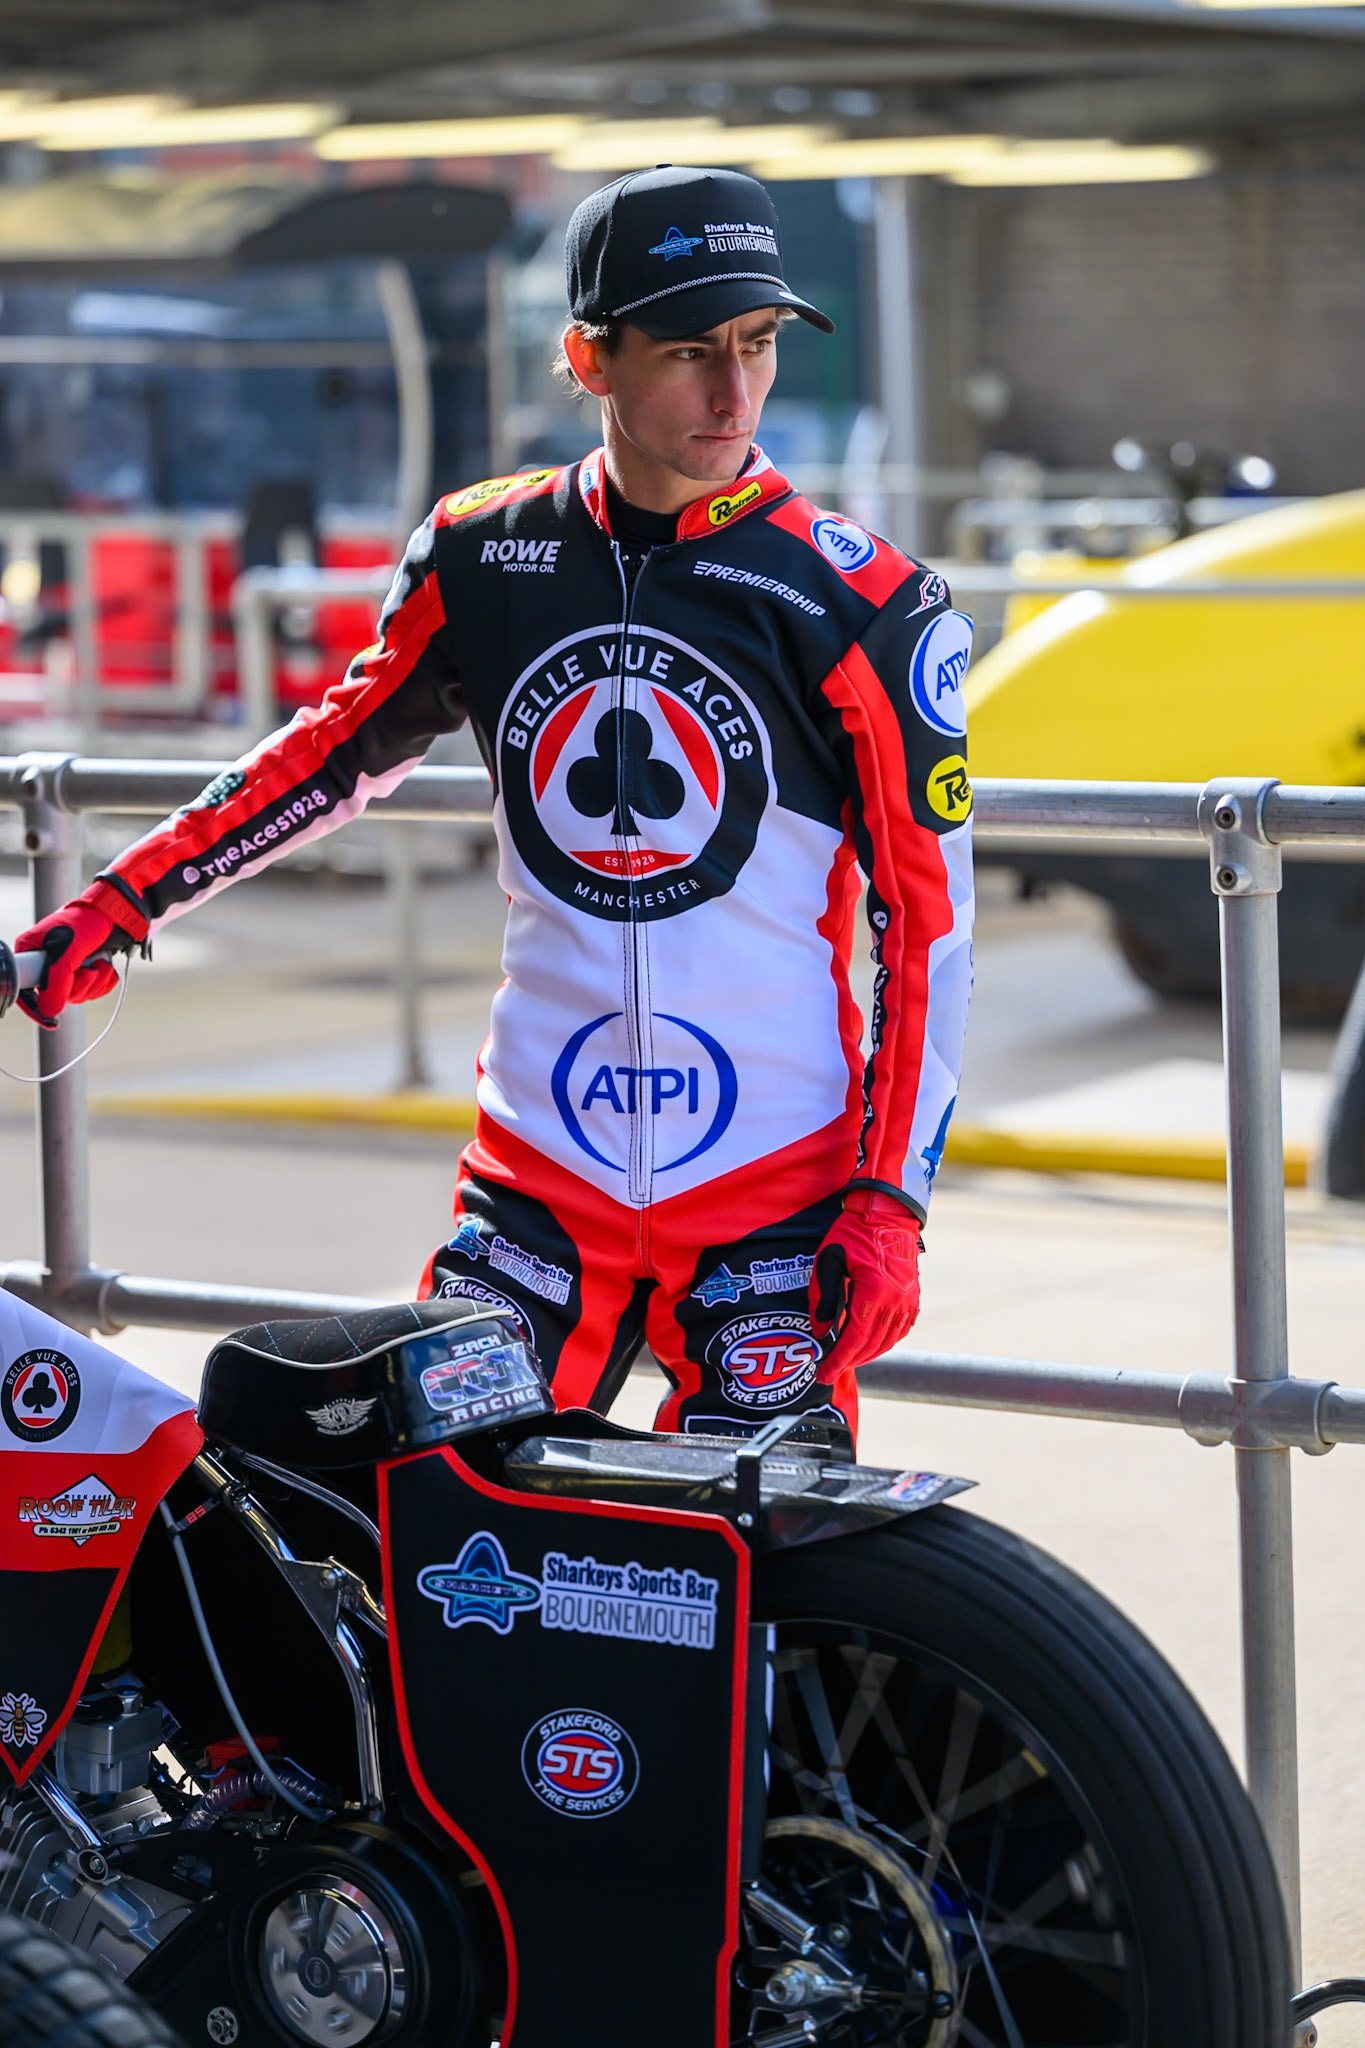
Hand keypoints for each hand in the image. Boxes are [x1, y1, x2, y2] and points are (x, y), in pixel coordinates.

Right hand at [15, 884, 142, 1028]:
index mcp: (31, 953)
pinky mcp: (87, 969)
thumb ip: (57, 979)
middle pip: (57, 996)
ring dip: (94, 981)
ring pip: (78, 994)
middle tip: (88, 970)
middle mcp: (47, 962)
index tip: (51, 1021)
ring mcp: (68, 967)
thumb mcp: (67, 948)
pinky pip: (95, 990)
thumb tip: (49, 1011)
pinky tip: (106, 965)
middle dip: (78, 987)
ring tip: (99, 962)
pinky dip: (104, 980)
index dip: (36, 1006)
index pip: (23, 989)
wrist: (117, 913)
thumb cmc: (86, 921)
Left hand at [810, 1189, 921, 1381]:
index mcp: (874, 1292)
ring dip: (866, 1355)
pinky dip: (884, 1342)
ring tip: (846, 1359)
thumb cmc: (854, 1232)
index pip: (854, 1339)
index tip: (823, 1375)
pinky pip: (900, 1330)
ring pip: (887, 1341)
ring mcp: (909, 1301)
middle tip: (829, 1371)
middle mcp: (896, 1301)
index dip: (838, 1361)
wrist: (888, 1213)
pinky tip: (869, 1344)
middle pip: (871, 1345)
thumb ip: (824, 1299)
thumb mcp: (829, 1260)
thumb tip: (820, 1331)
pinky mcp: (914, 1298)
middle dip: (849, 1362)